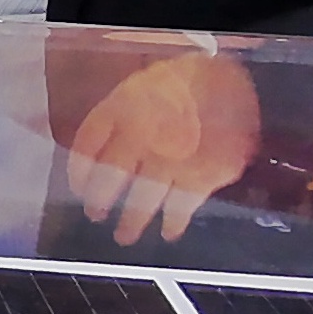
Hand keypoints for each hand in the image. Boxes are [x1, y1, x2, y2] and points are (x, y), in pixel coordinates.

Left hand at [65, 50, 260, 247]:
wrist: (233, 78)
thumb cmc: (183, 83)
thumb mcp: (141, 86)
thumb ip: (118, 117)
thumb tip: (89, 147)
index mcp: (124, 105)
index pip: (88, 145)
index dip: (80, 173)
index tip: (79, 189)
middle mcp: (145, 130)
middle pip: (111, 175)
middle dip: (101, 200)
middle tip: (97, 215)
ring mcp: (175, 154)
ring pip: (144, 197)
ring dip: (132, 220)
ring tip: (125, 235)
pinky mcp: (206, 171)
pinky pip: (182, 205)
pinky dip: (174, 222)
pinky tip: (170, 230)